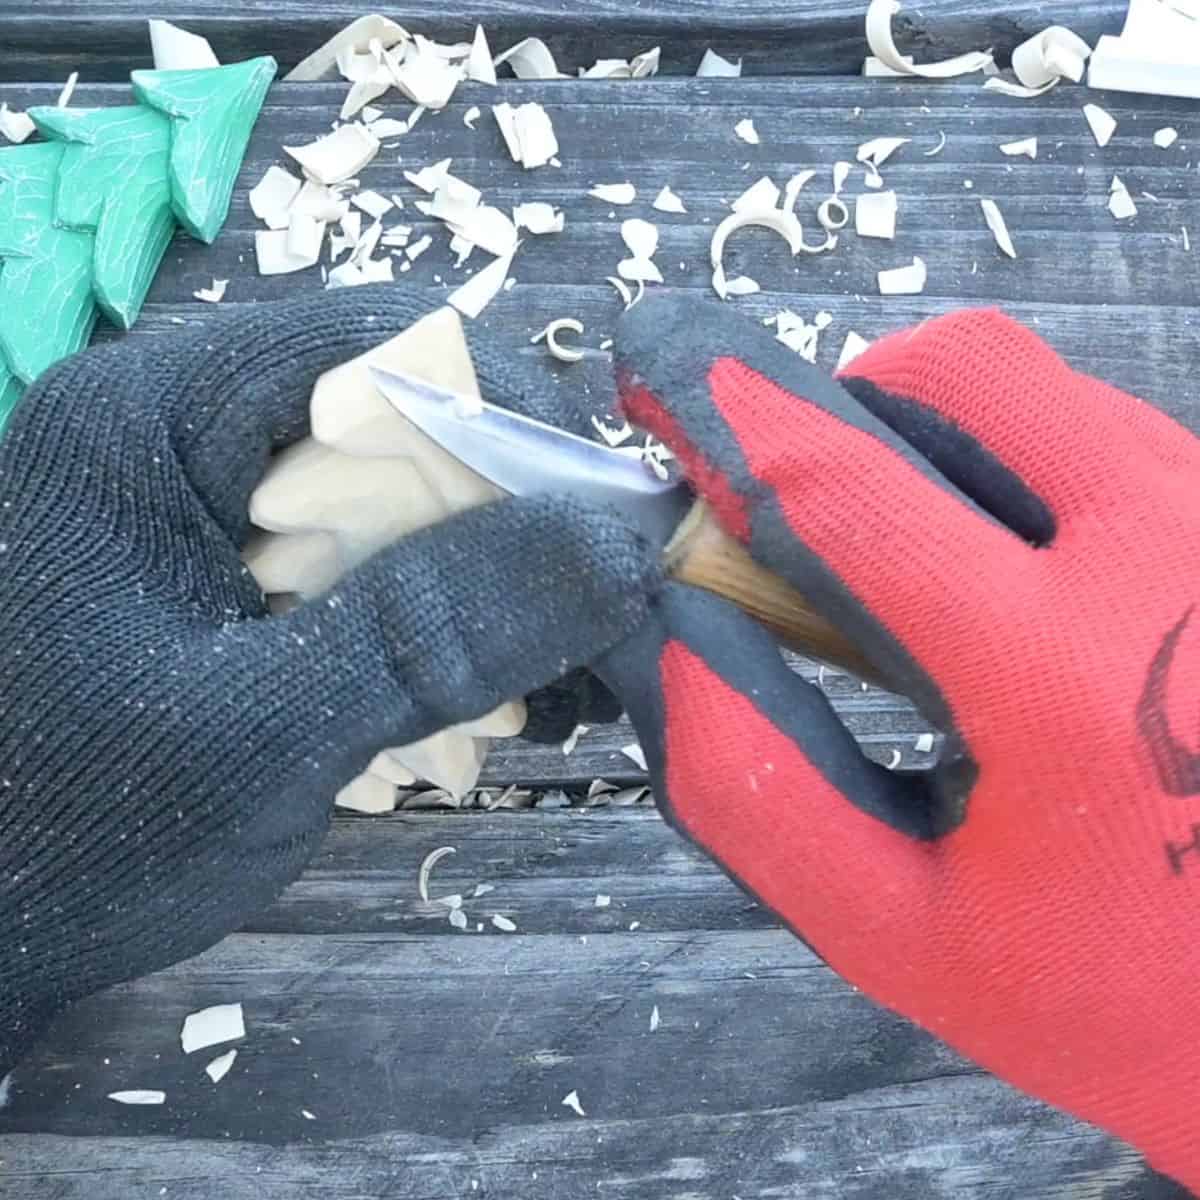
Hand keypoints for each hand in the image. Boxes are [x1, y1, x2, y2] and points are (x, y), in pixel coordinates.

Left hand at [0, 288, 658, 1074]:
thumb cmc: (71, 833)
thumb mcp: (262, 730)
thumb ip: (434, 628)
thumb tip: (619, 544)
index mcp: (159, 414)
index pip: (384, 345)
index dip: (517, 417)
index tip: (607, 530)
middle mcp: (187, 429)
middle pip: (404, 417)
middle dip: (515, 513)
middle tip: (597, 617)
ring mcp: (211, 505)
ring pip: (401, 495)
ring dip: (491, 577)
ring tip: (556, 673)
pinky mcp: (235, 574)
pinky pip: (371, 561)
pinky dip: (443, 619)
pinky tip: (486, 693)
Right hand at [598, 294, 1199, 1187]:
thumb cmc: (1123, 999)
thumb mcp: (901, 938)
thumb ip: (754, 787)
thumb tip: (667, 629)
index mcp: (1060, 676)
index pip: (844, 486)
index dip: (722, 405)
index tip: (651, 359)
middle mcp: (1174, 559)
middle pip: (959, 372)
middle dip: (836, 401)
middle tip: (793, 498)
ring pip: (1045, 393)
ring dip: (929, 436)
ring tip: (910, 563)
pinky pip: (1107, 438)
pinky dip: (1016, 470)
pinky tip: (1014, 583)